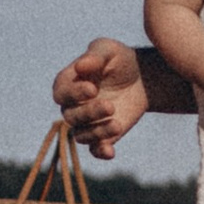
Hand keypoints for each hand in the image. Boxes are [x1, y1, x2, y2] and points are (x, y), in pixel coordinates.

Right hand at [54, 39, 151, 154]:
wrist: (142, 78)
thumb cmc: (119, 59)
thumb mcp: (108, 50)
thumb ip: (94, 56)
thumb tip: (80, 66)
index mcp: (68, 84)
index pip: (61, 93)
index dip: (74, 94)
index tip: (92, 89)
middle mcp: (72, 106)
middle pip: (71, 116)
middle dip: (89, 113)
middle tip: (110, 106)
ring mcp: (86, 123)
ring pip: (81, 135)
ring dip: (97, 132)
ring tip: (117, 124)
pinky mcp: (103, 136)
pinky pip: (95, 149)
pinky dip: (101, 152)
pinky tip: (111, 152)